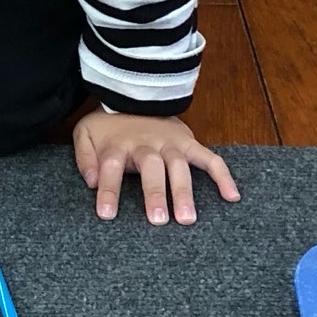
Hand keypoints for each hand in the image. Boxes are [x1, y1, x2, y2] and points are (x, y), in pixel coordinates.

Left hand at [72, 110, 239, 225]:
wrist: (135, 96)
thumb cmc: (110, 124)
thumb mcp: (85, 133)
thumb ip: (84, 157)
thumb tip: (92, 181)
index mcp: (118, 144)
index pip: (111, 167)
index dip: (108, 190)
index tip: (106, 215)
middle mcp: (146, 144)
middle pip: (151, 167)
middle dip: (155, 193)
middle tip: (158, 221)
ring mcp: (170, 143)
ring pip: (180, 165)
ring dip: (184, 191)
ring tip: (188, 219)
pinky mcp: (189, 142)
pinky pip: (209, 158)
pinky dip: (222, 176)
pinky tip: (232, 197)